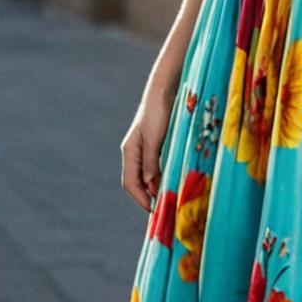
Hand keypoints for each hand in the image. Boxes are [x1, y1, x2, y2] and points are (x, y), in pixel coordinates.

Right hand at [119, 93, 173, 212]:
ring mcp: (145, 149)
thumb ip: (151, 161)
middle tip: (163, 210)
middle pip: (137, 182)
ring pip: (148, 176)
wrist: (165, 90)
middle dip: (148, 197)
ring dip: (156, 188)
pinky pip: (157, 167)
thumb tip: (149, 186)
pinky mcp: (156, 144)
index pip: (130, 183)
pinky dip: (162, 177)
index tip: (153, 211)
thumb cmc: (158, 112)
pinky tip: (172, 181)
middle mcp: (135, 152)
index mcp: (130, 151)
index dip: (140, 199)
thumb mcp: (155, 137)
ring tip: (168, 200)